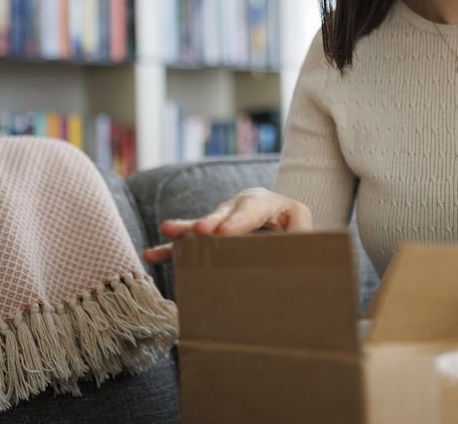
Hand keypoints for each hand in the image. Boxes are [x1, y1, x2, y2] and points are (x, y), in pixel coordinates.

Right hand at [140, 188, 312, 263]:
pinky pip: (191, 241)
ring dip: (186, 230)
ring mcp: (224, 219)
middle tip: (201, 231)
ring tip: (168, 232)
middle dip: (211, 222)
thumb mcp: (304, 230)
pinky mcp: (212, 235)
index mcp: (269, 203)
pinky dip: (173, 248)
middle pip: (225, 213)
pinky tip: (153, 253)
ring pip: (204, 224)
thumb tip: (297, 247)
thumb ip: (301, 236)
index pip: (254, 209)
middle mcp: (242, 206)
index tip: (223, 233)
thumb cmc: (297, 233)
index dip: (238, 221)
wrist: (288, 234)